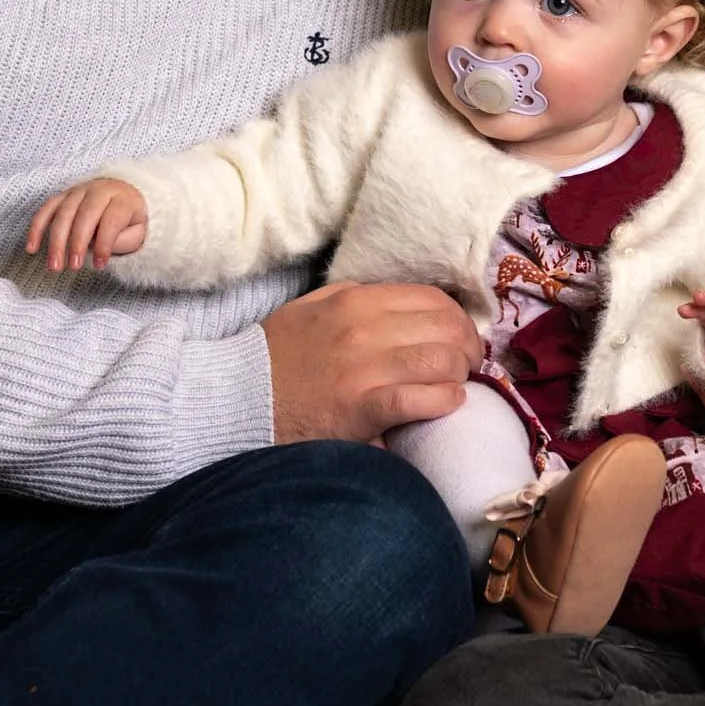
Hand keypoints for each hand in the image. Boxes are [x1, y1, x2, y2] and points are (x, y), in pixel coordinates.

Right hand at [24, 178, 149, 271]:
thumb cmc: (128, 219)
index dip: (104, 244)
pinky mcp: (63, 195)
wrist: (122, 193)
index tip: (99, 264)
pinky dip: (37, 228)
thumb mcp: (137, 232)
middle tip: (73, 267)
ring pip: (63, 212)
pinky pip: (46, 209)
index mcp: (121, 199)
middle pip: (85, 215)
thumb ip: (123, 240)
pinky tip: (32, 248)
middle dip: (77, 243)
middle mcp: (99, 190)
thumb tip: (99, 247)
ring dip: (56, 241)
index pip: (111, 220)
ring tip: (54, 265)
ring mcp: (79, 191)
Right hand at [262, 282, 478, 445]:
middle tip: (467, 363)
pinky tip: (446, 404)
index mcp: (354, 299)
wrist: (237, 398)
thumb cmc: (276, 356)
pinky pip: (423, 399)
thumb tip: (399, 302)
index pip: (431, 298)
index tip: (461, 336)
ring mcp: (364, 368)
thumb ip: (353, 298)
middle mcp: (364, 328)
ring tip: (454, 384)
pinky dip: (445, 401)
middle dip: (467, 347)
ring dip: (459, 374)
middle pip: (445, 328)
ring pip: (442, 361)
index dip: (458, 317)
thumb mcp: (311, 308)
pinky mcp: (363, 407)